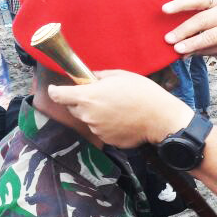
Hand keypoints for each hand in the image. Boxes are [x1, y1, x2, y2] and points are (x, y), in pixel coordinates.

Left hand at [46, 70, 194, 147]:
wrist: (161, 118)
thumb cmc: (143, 93)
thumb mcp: (121, 76)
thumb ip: (100, 76)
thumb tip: (90, 78)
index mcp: (88, 97)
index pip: (58, 95)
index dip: (55, 91)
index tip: (56, 88)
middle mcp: (88, 115)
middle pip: (73, 108)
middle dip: (80, 101)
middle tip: (99, 96)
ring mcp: (97, 130)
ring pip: (89, 119)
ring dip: (96, 113)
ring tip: (116, 108)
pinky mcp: (107, 140)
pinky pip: (101, 130)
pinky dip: (107, 124)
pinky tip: (122, 119)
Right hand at [161, 0, 216, 57]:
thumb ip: (203, 49)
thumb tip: (180, 53)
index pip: (210, 36)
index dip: (193, 43)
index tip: (177, 49)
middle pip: (202, 19)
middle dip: (184, 29)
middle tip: (168, 38)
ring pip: (199, 0)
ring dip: (181, 5)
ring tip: (165, 10)